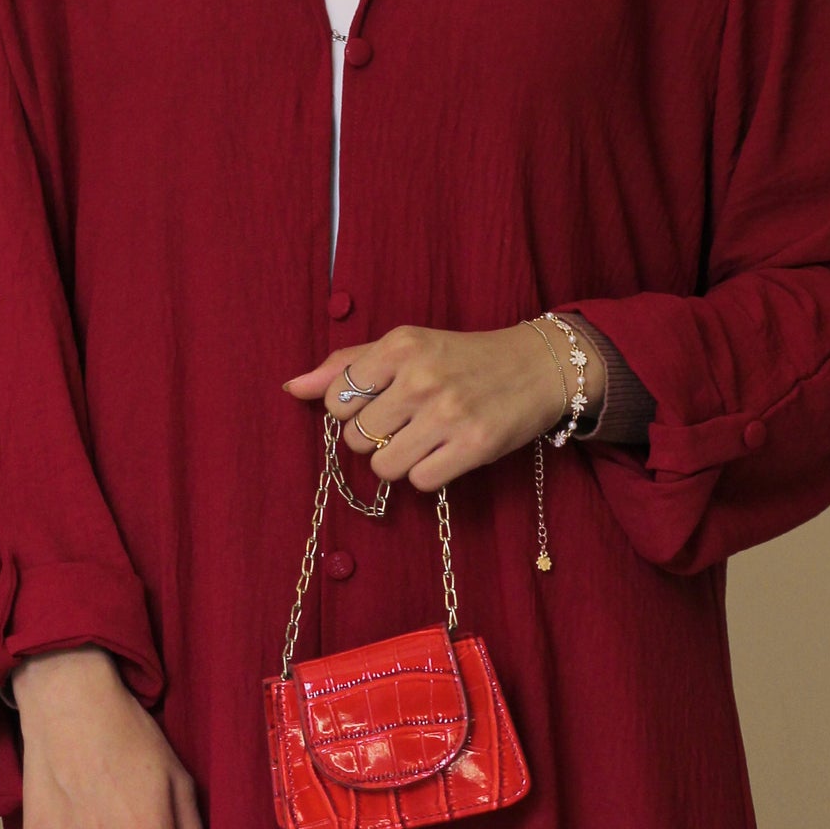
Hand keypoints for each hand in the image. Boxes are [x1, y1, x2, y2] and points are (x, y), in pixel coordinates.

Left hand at [286, 321, 601, 490]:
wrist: (537, 366)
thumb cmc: (462, 358)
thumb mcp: (406, 347)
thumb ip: (347, 366)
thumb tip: (293, 388)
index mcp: (400, 346)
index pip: (336, 401)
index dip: (352, 412)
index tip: (379, 403)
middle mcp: (421, 377)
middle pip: (357, 439)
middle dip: (375, 438)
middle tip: (407, 422)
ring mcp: (448, 413)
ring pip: (384, 466)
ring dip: (399, 461)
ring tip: (425, 439)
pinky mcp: (473, 445)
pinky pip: (420, 482)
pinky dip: (428, 474)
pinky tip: (445, 452)